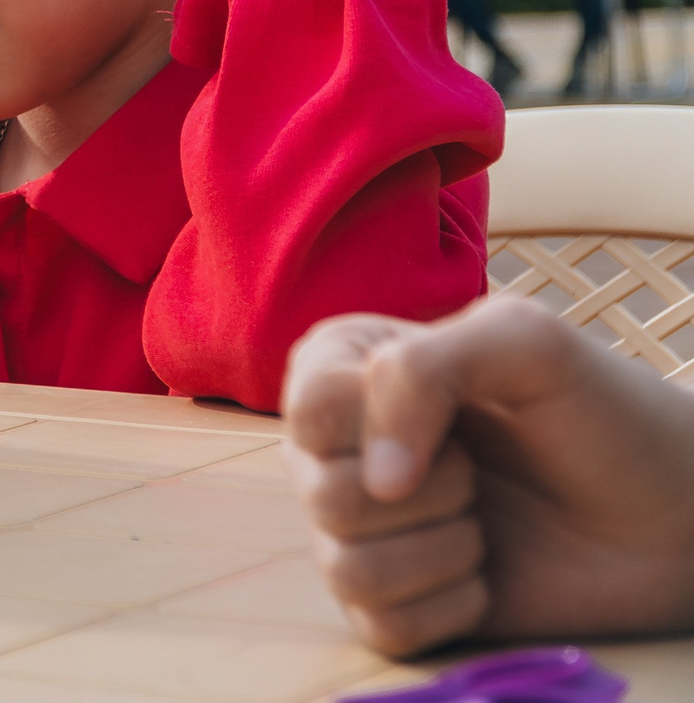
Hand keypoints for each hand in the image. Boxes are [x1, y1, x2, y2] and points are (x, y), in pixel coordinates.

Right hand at [283, 296, 693, 655]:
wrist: (672, 510)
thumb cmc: (602, 412)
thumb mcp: (523, 341)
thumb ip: (422, 367)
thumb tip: (376, 484)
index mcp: (346, 371)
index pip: (308, 408)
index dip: (384, 426)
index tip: (459, 425)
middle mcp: (340, 450)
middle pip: (322, 494)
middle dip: (429, 494)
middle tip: (481, 474)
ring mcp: (363, 531)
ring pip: (345, 568)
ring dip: (441, 553)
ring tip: (485, 525)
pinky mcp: (396, 602)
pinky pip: (380, 626)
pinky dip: (450, 607)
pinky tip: (486, 576)